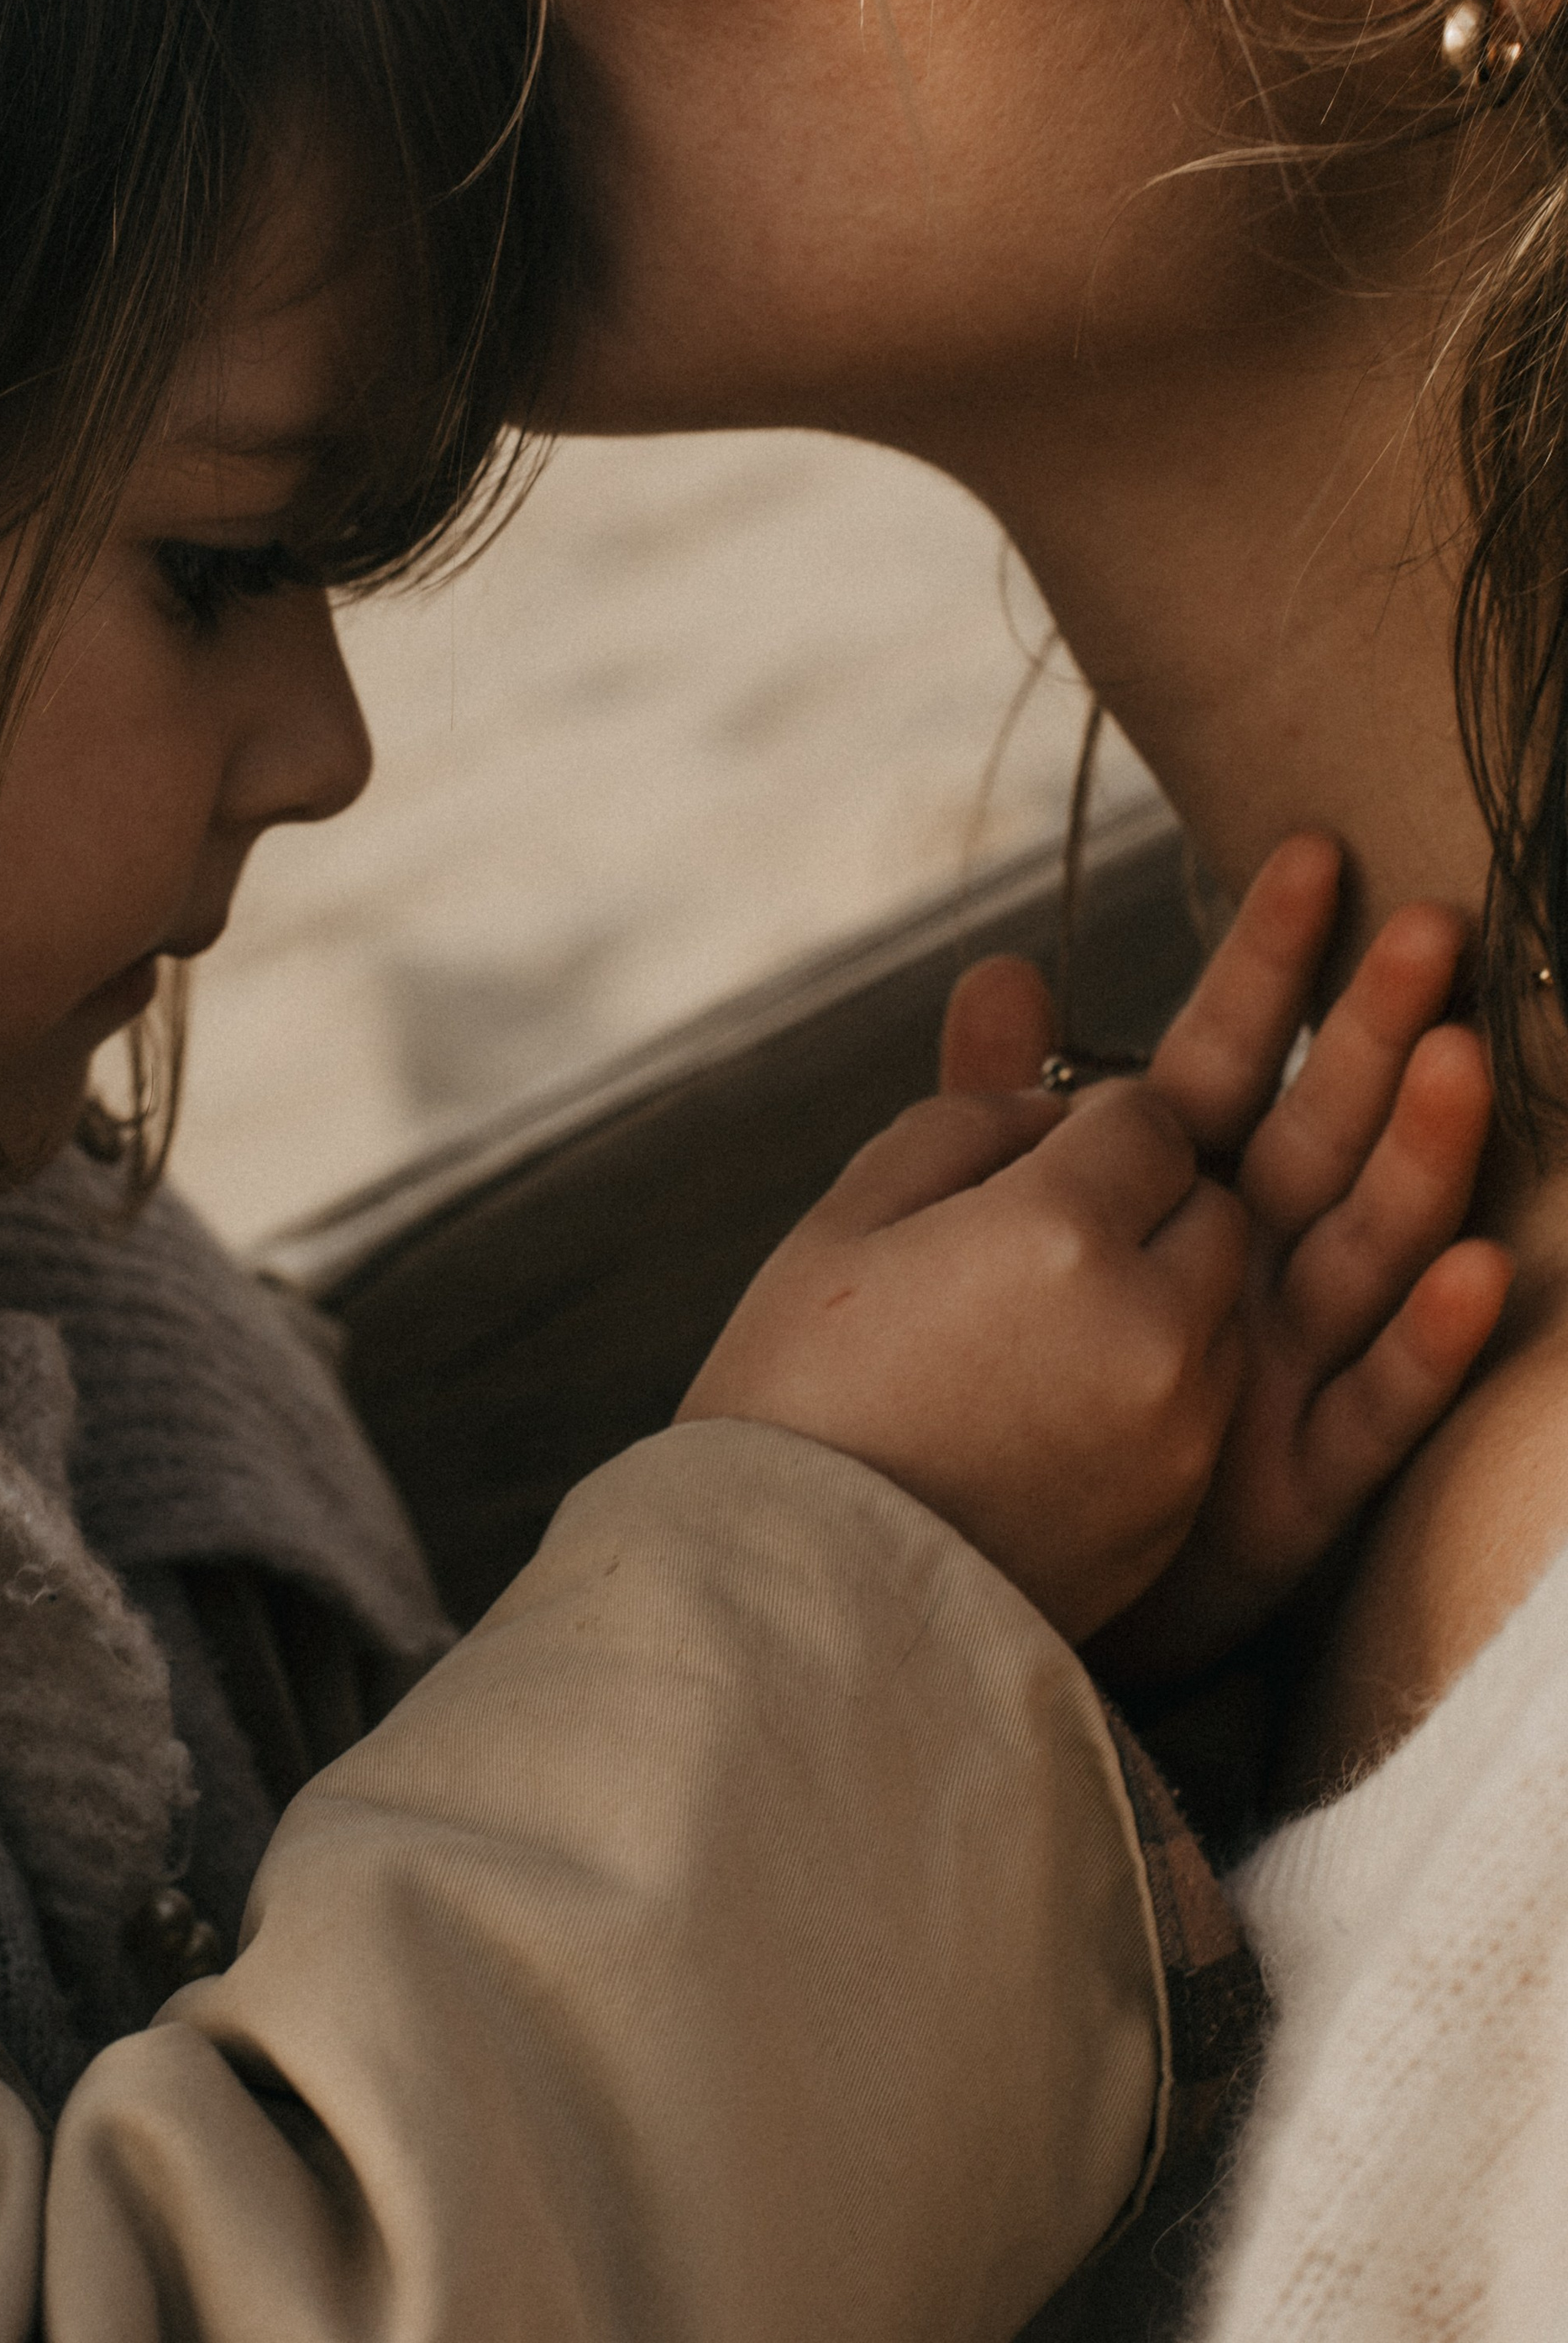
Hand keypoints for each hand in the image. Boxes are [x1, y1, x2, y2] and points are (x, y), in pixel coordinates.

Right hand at [677, 1078, 1247, 1641]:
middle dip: (1147, 1203)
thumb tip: (1048, 1107)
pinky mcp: (1179, 1515)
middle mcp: (1148, 1327)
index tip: (1031, 1156)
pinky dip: (1158, 1390)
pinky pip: (1206, 1410)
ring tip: (1043, 1333)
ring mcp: (1177, 1432)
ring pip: (1222, 1313)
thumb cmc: (796, 1397)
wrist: (795, 1600)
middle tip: (1044, 1239)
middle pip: (1212, 1208)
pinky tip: (1052, 1412)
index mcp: (1058, 1233)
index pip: (1147, 1118)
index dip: (1087, 1124)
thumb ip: (959, 1123)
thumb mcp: (843, 1221)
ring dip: (1163, 1296)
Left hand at [941, 834, 1511, 1676]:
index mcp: (1160, 1207)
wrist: (958, 1587)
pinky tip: (1481, 1267)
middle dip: (1372, 1029)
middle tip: (1433, 921)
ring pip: (1366, 1250)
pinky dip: (1429, 1343)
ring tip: (1461, 1061)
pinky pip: (1374, 1409)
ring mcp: (1278, 1378)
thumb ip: (990, 1113)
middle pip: (1317, 1134)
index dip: (1264, 964)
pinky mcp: (1293, 1489)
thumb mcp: (973, 1238)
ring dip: (1420, 1157)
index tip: (1309, 854)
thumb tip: (1002, 968)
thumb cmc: (979, 1405)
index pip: (1220, 1060)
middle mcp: (1240, 1276)